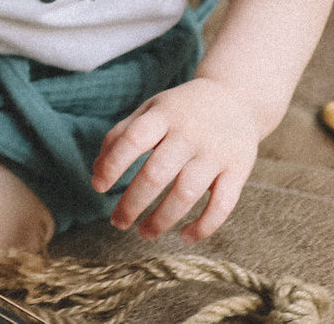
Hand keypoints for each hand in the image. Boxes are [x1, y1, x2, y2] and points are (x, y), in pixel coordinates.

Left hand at [91, 76, 267, 240]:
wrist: (236, 97)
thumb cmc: (182, 109)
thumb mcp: (150, 110)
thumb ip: (120, 136)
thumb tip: (95, 173)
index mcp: (163, 115)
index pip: (132, 140)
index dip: (112, 165)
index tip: (98, 187)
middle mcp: (189, 134)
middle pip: (156, 174)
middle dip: (133, 203)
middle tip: (117, 222)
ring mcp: (215, 153)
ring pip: (186, 193)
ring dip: (162, 219)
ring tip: (145, 233)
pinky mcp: (238, 170)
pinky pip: (222, 205)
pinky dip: (203, 226)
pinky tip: (184, 236)